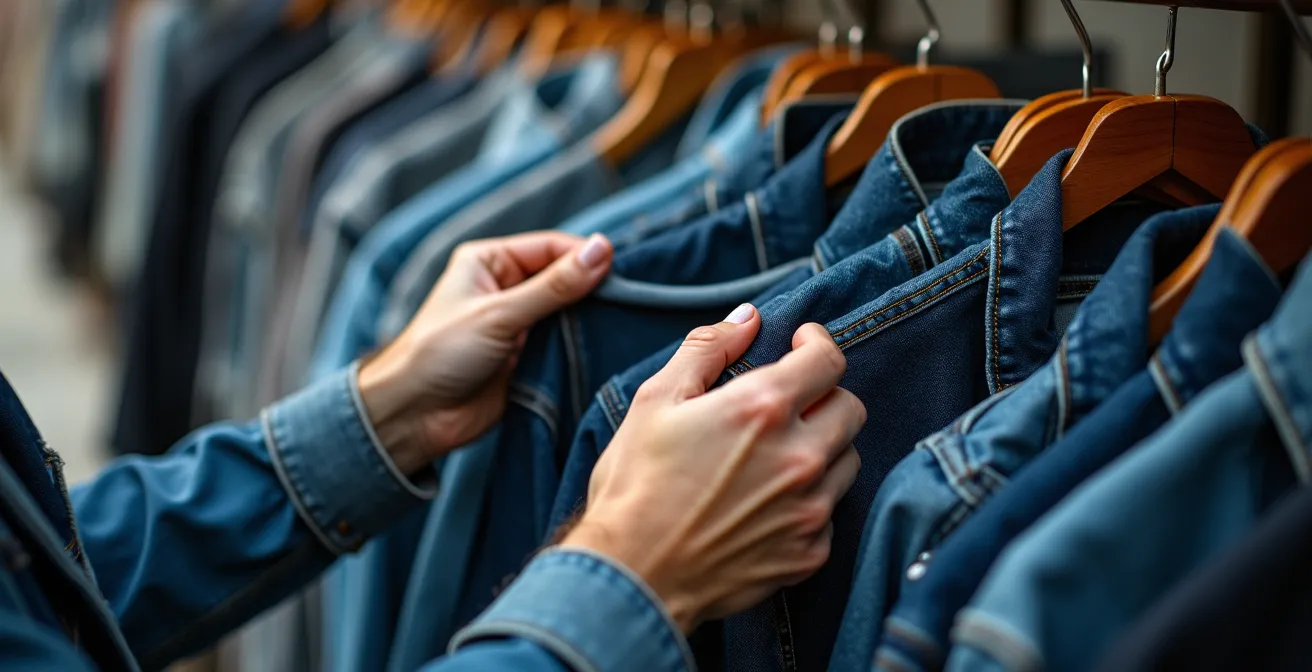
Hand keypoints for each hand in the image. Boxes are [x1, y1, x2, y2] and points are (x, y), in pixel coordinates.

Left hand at [359, 232, 612, 473]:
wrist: (414, 416)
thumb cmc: (439, 353)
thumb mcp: (499, 313)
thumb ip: (554, 286)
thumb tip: (602, 250)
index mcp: (491, 262)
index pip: (551, 248)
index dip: (585, 257)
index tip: (621, 272)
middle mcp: (507, 288)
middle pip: (565, 279)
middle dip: (593, 290)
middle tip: (629, 302)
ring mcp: (520, 325)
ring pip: (569, 314)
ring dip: (590, 321)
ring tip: (623, 326)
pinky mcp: (529, 358)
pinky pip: (565, 346)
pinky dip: (583, 347)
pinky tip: (607, 348)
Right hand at [562, 306, 865, 632]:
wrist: (633, 576)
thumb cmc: (635, 485)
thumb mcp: (656, 400)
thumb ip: (706, 349)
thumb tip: (746, 319)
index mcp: (763, 409)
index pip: (828, 360)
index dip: (817, 344)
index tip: (801, 346)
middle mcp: (799, 456)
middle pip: (850, 407)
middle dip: (824, 395)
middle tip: (790, 402)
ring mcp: (810, 509)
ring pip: (847, 459)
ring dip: (823, 447)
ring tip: (778, 454)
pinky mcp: (810, 553)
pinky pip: (830, 511)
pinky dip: (809, 499)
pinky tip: (769, 502)